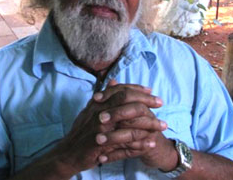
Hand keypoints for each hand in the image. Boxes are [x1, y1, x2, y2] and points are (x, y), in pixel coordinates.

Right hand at [51, 80, 165, 175]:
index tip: (150, 90)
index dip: (137, 89)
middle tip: (161, 103)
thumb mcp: (91, 110)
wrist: (68, 153)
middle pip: (128, 102)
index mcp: (98, 103)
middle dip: (147, 102)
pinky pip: (127, 145)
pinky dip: (141, 144)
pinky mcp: (104, 146)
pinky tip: (152, 143)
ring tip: (164, 126)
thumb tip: (114, 81)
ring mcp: (102, 130)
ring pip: (131, 125)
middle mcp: (100, 114)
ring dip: (150, 124)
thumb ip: (104, 96)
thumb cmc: (81, 131)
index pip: (121, 91)